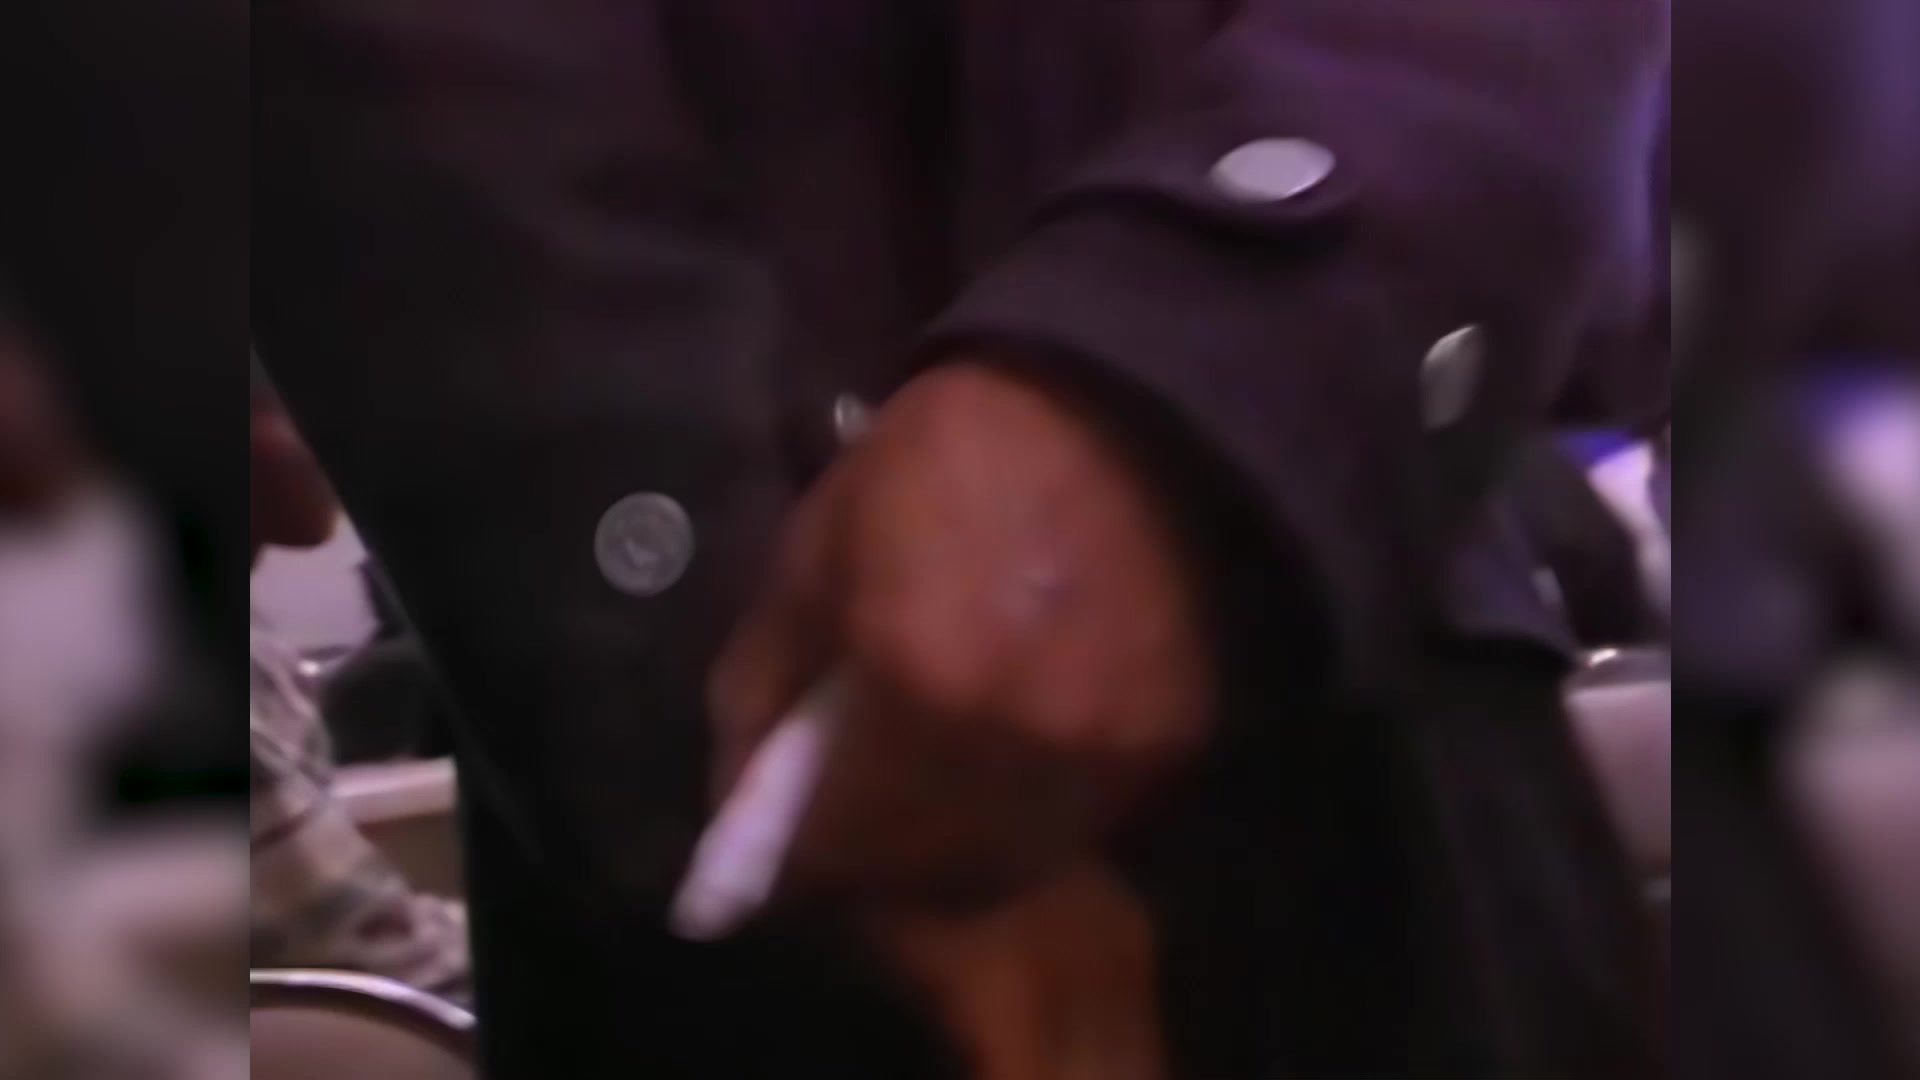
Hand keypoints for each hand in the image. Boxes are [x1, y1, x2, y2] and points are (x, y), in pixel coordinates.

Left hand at [706, 362, 1215, 908]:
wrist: (1115, 406)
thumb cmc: (945, 460)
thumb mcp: (818, 544)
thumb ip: (767, 676)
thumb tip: (737, 781)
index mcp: (919, 681)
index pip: (836, 847)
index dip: (794, 858)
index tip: (779, 839)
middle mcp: (1017, 743)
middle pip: (923, 873)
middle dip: (872, 860)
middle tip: (848, 816)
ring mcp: (1105, 753)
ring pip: (1005, 860)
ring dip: (951, 849)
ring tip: (927, 789)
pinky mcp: (1171, 744)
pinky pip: (1077, 821)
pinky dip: (1028, 815)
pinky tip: (1006, 758)